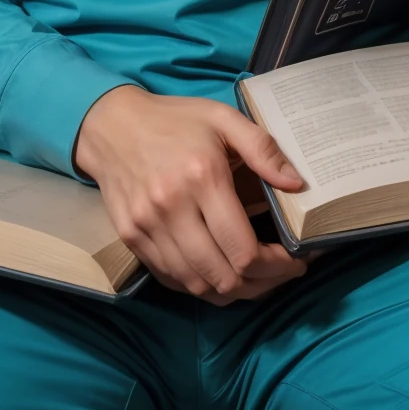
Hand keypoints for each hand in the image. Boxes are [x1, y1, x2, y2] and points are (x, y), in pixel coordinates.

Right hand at [72, 85, 313, 303]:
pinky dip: (199, 285)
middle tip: (281, 273)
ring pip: (197, 287)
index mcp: (202, 177)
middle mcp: (172, 208)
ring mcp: (147, 228)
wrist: (111, 124)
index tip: (296, 261)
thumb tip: (297, 184)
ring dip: (232, 291)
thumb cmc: (174, 120)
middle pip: (224, 278)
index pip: (244, 250)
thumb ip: (262, 148)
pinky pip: (171, 279)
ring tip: (255, 278)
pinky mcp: (131, 238)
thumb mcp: (222, 118)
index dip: (277, 266)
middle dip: (261, 285)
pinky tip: (218, 272)